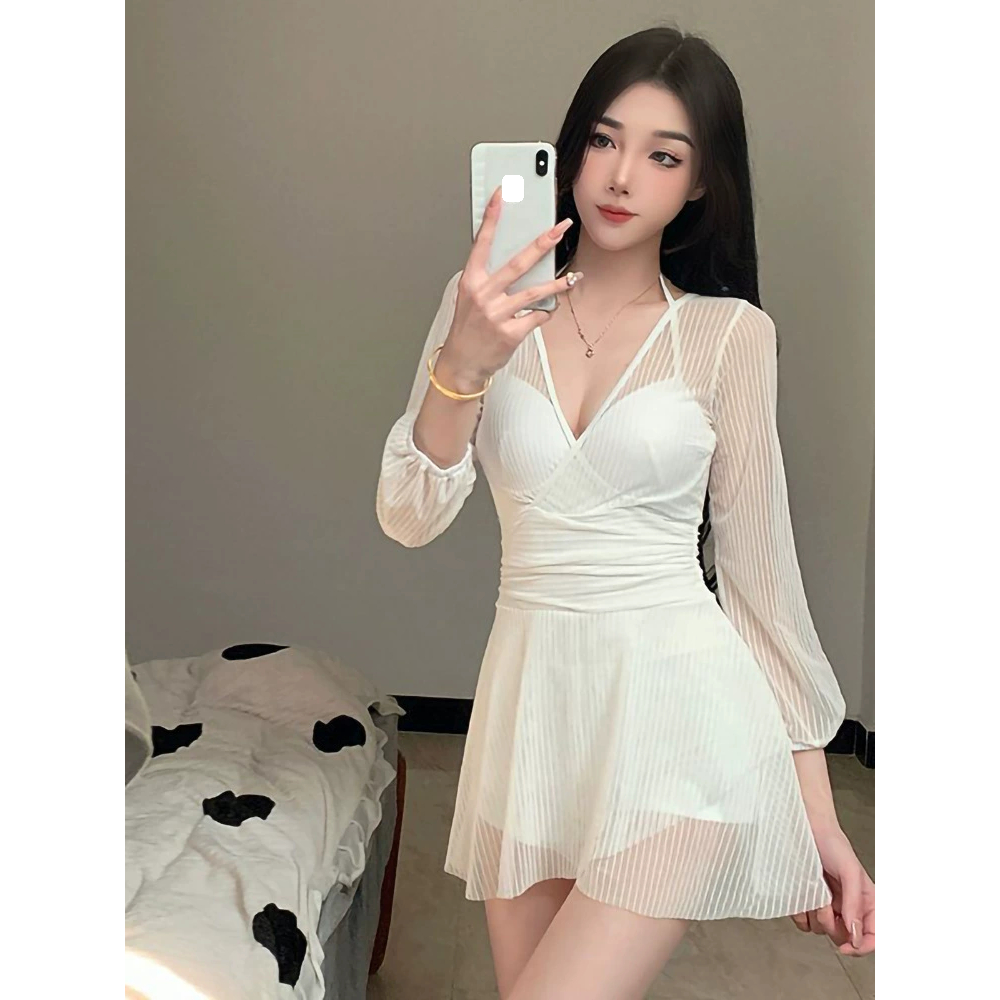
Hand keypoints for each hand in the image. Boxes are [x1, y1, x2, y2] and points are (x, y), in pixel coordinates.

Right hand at [437, 186, 581, 387]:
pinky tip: (547, 310)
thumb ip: (489, 279)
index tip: (502, 194)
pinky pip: (537, 317)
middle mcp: (483, 295)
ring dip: (557, 283)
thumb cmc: (468, 329)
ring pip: (535, 292)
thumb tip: (519, 262)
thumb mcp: (470, 298)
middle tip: (559, 228)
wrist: (462, 362)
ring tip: (572, 277)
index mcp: (471, 281)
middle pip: (518, 263)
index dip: (492, 217)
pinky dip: (545, 312)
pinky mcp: (510, 333)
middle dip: (543, 243)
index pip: (482, 242)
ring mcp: (497, 314)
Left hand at [790, 825, 874, 956]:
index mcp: (866, 903)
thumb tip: (855, 934)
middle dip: (833, 925)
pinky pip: (803, 922)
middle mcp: (847, 907)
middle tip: (826, 905)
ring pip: (821, 930)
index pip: (872, 936)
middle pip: (844, 938)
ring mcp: (827, 906)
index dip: (862, 947)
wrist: (806, 829)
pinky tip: (803, 894)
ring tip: (815, 891)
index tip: (847, 947)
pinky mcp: (808, 903)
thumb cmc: (833, 845)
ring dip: (816, 914)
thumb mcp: (850, 872)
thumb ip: (854, 903)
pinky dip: (801, 912)